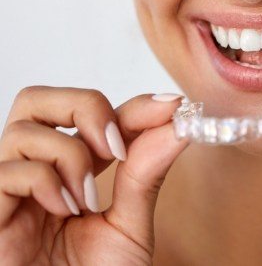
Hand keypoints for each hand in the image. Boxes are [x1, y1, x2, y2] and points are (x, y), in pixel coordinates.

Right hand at [0, 86, 188, 264]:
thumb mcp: (129, 227)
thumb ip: (146, 174)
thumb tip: (178, 123)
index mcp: (69, 172)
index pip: (93, 115)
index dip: (132, 104)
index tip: (172, 107)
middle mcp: (34, 174)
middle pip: (38, 100)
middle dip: (84, 107)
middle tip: (116, 146)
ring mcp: (6, 193)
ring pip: (24, 129)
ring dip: (70, 156)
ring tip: (87, 201)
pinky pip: (6, 172)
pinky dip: (44, 183)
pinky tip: (64, 212)